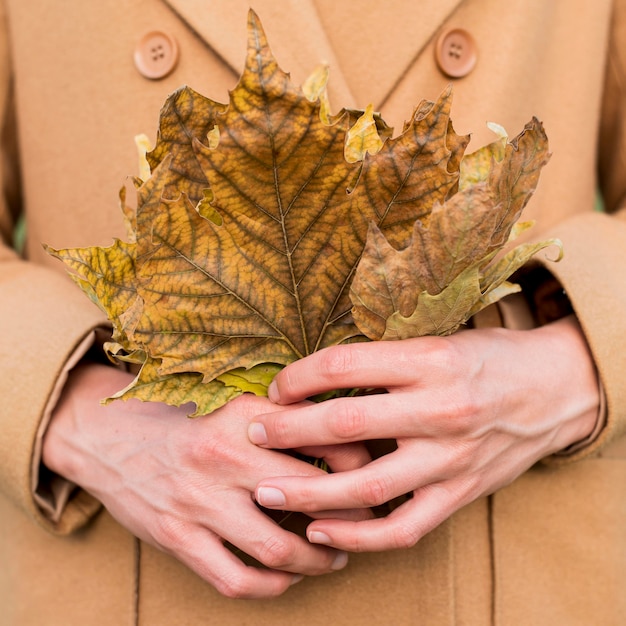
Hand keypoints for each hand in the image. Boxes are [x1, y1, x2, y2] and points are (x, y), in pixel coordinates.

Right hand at [43, 363, 370, 597]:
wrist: (105, 435)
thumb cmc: (177, 417)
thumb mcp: (227, 402)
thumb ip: (275, 417)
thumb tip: (335, 431)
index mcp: (243, 416)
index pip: (322, 440)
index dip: (358, 461)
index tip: (372, 471)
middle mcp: (225, 458)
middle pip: (311, 497)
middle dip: (350, 516)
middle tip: (366, 520)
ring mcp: (199, 502)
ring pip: (279, 549)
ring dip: (317, 561)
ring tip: (333, 557)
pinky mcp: (178, 537)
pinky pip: (236, 579)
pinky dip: (271, 588)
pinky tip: (284, 579)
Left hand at [247, 316, 599, 551]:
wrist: (554, 388)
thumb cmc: (486, 358)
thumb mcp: (438, 339)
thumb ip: (384, 358)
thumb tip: (316, 374)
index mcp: (430, 360)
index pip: (344, 366)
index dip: (298, 377)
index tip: (275, 388)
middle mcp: (441, 408)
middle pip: (346, 424)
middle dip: (287, 431)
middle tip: (251, 434)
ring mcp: (451, 458)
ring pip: (368, 485)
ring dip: (309, 491)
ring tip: (265, 491)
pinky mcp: (461, 493)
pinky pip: (403, 527)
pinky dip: (357, 536)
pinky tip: (321, 531)